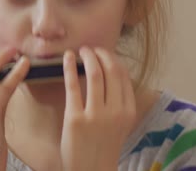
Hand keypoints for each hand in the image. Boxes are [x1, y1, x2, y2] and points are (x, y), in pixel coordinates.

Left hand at [60, 47, 136, 170]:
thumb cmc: (102, 146)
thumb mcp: (120, 125)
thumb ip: (119, 102)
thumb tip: (111, 73)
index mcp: (128, 112)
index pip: (123, 76)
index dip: (113, 59)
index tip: (103, 52)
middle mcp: (115, 111)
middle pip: (111, 71)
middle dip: (100, 54)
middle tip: (90, 49)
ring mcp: (96, 115)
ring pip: (94, 74)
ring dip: (87, 57)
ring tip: (80, 51)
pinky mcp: (76, 118)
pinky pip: (73, 85)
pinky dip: (69, 67)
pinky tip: (67, 58)